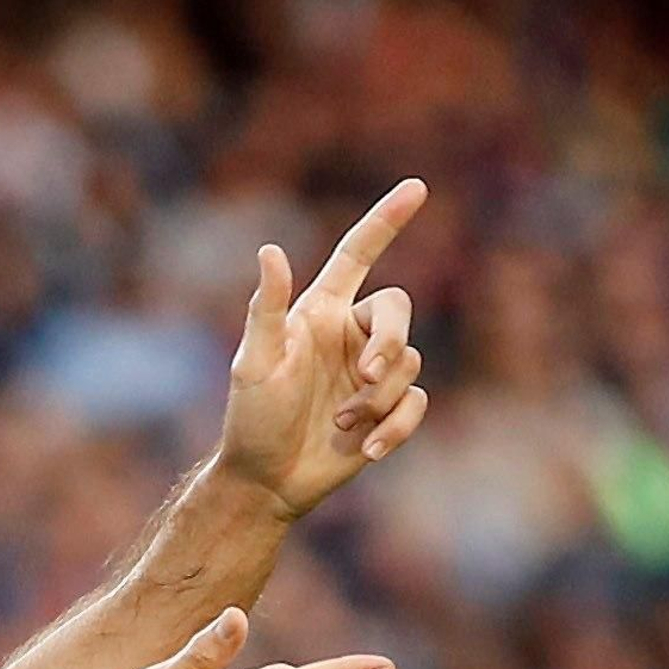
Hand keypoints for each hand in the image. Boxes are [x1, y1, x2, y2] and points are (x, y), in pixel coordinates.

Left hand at [219, 178, 429, 518]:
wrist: (266, 480)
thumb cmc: (251, 418)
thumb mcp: (255, 363)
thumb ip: (267, 309)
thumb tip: (271, 250)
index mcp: (320, 312)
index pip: (358, 254)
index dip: (386, 221)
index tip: (416, 188)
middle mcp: (350, 335)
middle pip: (399, 310)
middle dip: (390, 341)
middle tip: (363, 376)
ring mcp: (371, 372)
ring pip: (409, 363)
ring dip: (377, 398)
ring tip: (342, 423)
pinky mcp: (387, 410)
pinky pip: (416, 403)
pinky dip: (395, 426)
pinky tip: (366, 449)